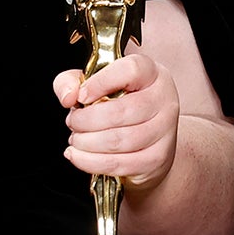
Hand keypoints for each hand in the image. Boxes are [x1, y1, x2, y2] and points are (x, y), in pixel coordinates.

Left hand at [56, 53, 180, 189]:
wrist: (149, 137)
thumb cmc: (120, 103)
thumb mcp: (94, 83)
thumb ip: (71, 81)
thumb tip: (69, 97)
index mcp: (150, 72)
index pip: (130, 70)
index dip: (100, 83)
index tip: (81, 96)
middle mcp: (163, 99)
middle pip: (120, 112)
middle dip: (85, 121)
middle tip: (73, 122)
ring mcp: (164, 130)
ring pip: (118, 141)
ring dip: (86, 143)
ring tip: (76, 139)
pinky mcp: (158, 157)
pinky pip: (119, 163)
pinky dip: (91, 162)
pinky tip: (78, 155)